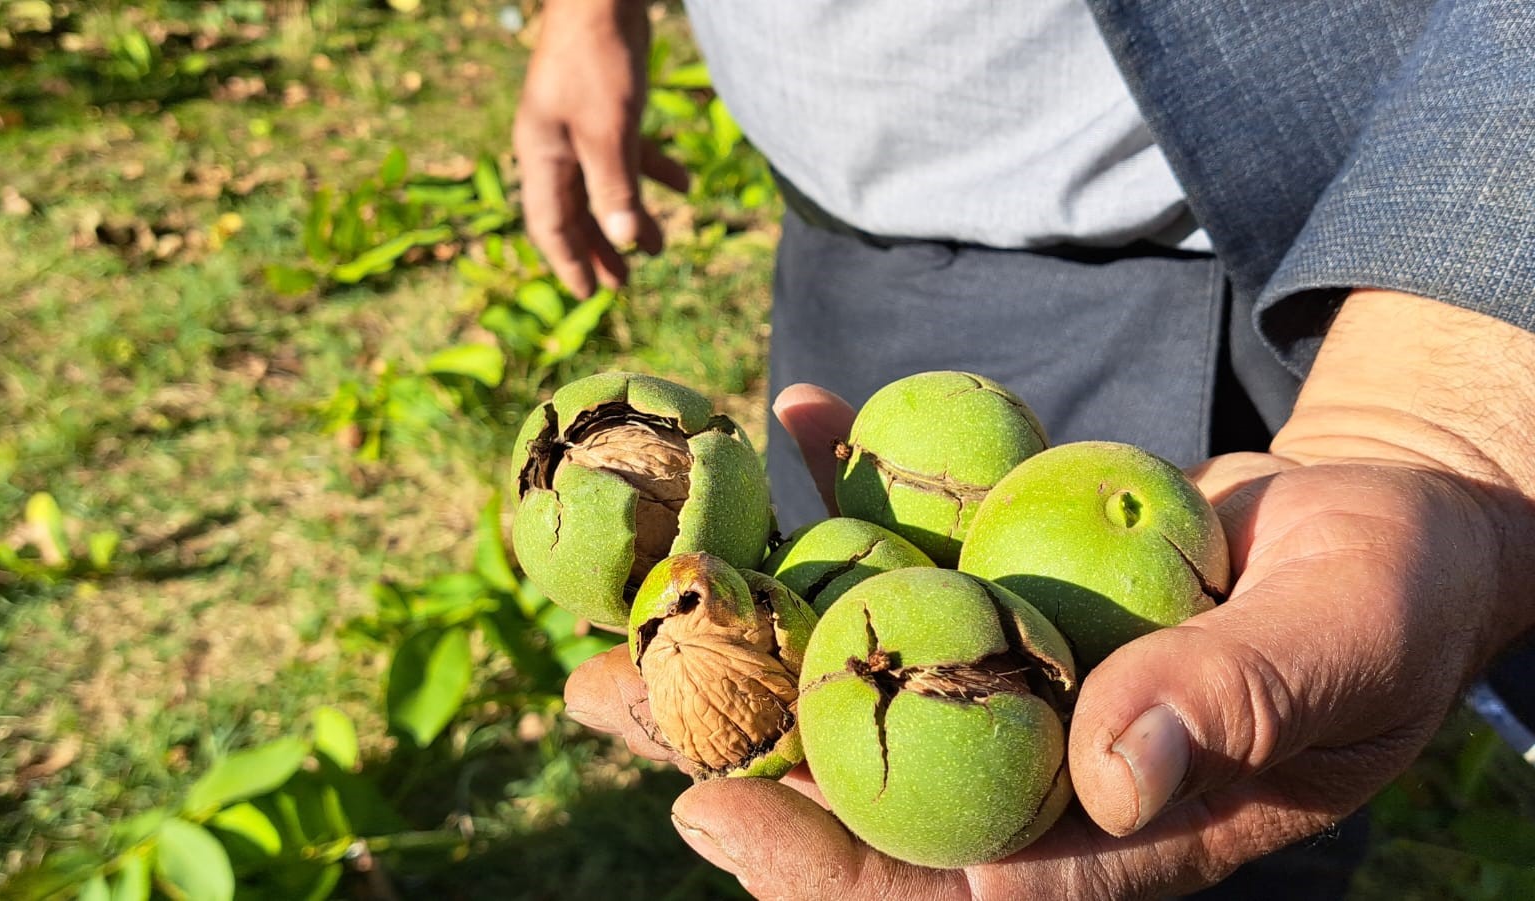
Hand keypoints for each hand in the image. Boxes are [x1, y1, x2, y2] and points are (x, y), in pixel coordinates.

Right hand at [512, 0, 689, 297]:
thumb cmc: (597, 60)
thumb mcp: (608, 131)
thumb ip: (615, 187)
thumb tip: (625, 239)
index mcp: (542, 156)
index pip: (550, 226)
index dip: (570, 263)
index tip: (590, 296)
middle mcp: (555, 146)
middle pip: (577, 212)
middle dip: (602, 249)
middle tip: (625, 286)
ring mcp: (580, 127)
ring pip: (604, 186)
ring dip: (632, 217)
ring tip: (662, 247)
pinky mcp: (607, 108)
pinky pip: (626, 153)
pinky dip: (652, 172)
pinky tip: (684, 185)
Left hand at [563, 292, 1534, 897]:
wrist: (1380, 520)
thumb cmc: (1387, 597)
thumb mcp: (1344, 640)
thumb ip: (1237, 700)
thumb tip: (1104, 766)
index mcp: (1108, 828)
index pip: (948, 879)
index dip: (825, 864)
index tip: (715, 815)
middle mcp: (1032, 758)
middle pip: (857, 774)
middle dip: (723, 743)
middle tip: (598, 699)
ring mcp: (1005, 665)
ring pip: (852, 659)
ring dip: (740, 619)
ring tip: (624, 589)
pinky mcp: (1000, 580)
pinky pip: (904, 542)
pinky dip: (845, 484)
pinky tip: (791, 417)